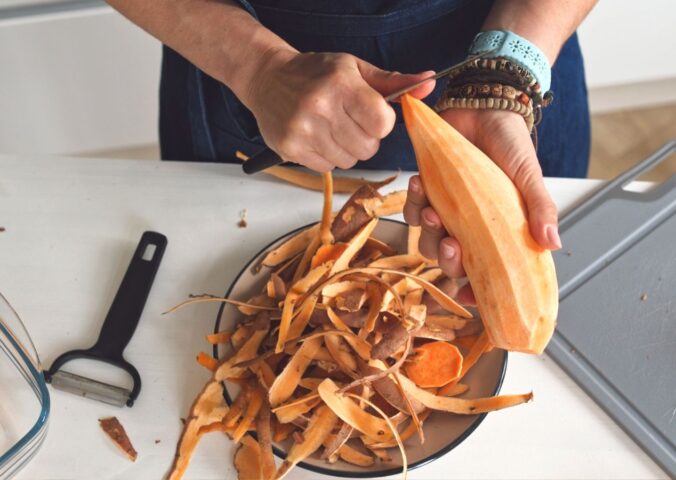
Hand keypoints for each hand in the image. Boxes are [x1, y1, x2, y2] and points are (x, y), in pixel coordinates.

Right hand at [244, 49, 434, 171]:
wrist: (267, 78)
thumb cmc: (315, 73)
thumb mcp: (355, 69)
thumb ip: (394, 82)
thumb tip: (430, 82)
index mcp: (341, 85)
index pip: (382, 122)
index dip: (382, 122)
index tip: (371, 113)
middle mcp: (320, 108)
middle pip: (368, 148)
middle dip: (366, 138)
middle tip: (350, 122)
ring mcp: (303, 130)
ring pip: (349, 161)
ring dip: (347, 149)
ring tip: (332, 128)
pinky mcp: (290, 148)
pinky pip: (327, 167)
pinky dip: (328, 156)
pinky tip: (318, 137)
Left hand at [403, 109, 560, 304]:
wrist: (484, 107)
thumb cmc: (509, 143)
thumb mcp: (529, 176)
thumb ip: (539, 208)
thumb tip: (552, 244)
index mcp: (498, 231)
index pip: (488, 272)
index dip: (478, 291)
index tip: (470, 296)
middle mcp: (471, 227)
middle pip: (452, 263)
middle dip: (448, 259)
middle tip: (451, 241)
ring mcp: (447, 212)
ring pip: (427, 242)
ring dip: (427, 231)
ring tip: (432, 208)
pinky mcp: (428, 192)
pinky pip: (411, 211)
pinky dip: (412, 202)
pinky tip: (420, 184)